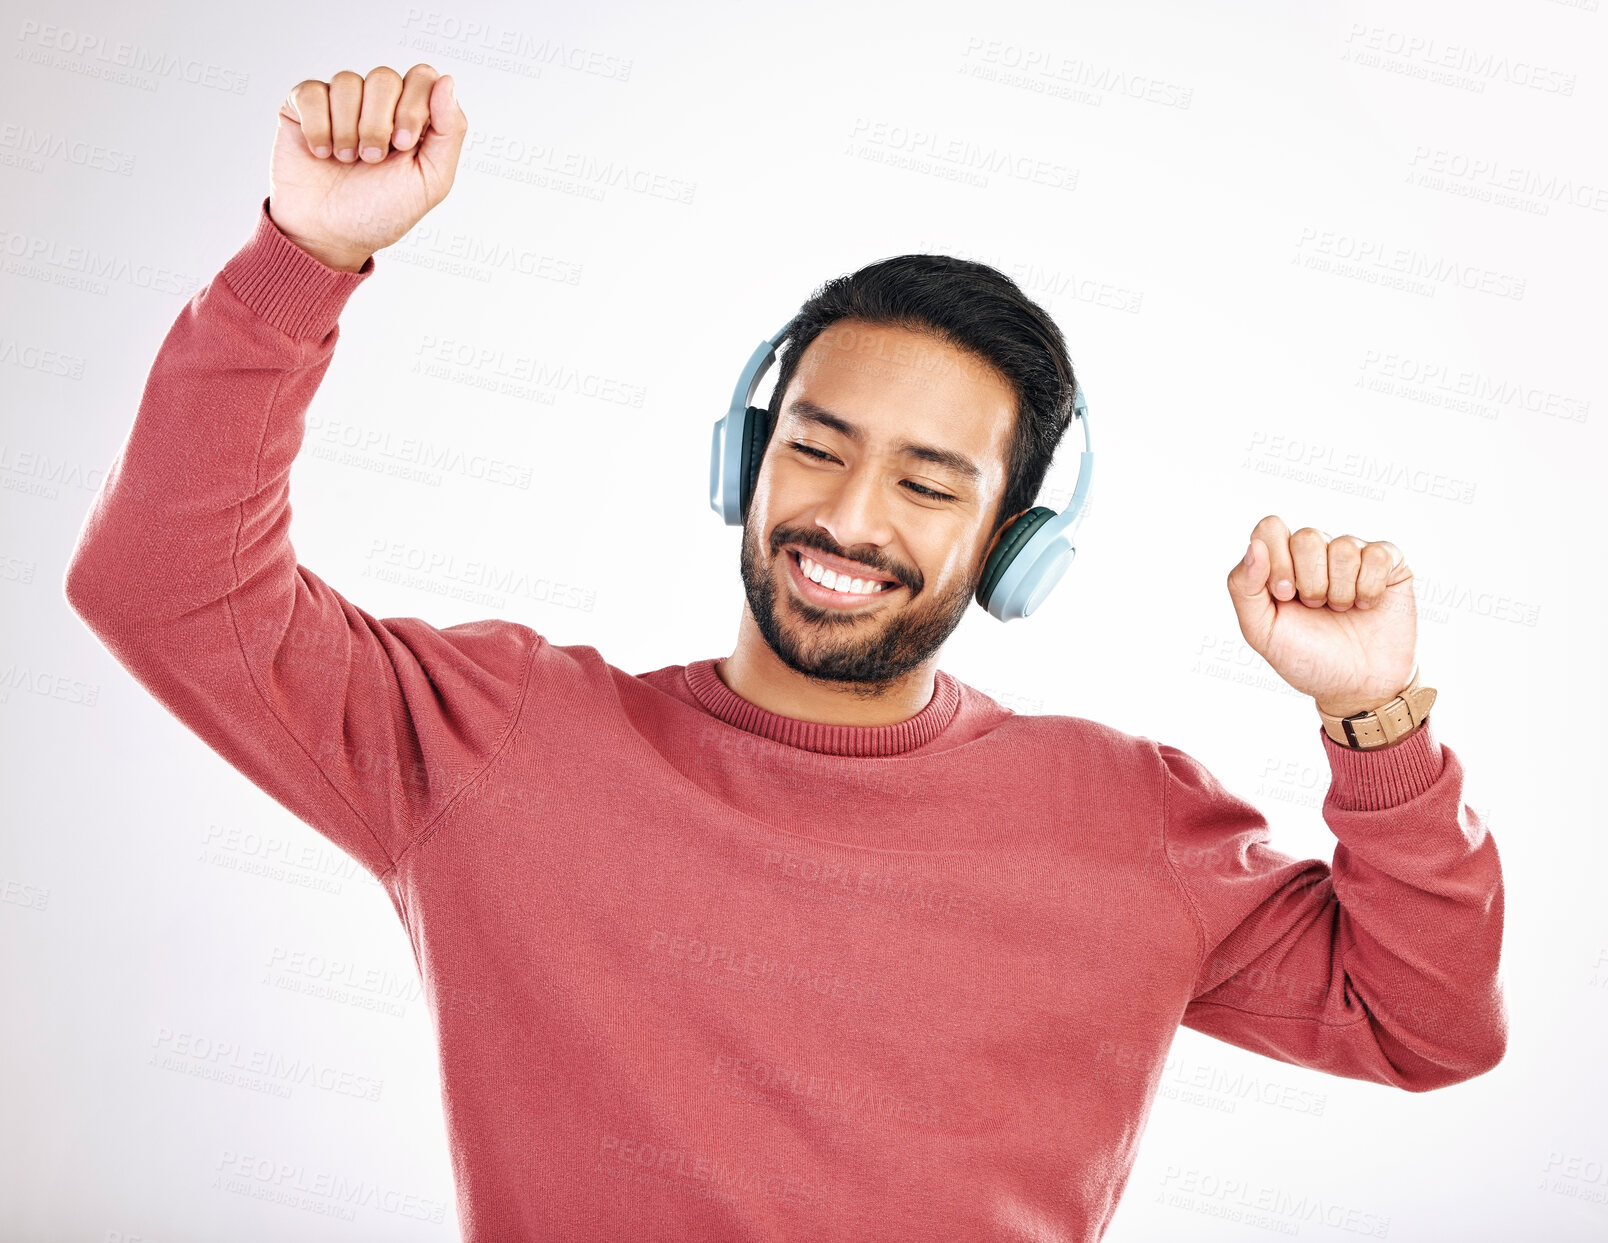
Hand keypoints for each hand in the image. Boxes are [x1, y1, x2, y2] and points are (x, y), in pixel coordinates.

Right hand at [268, 63, 467, 272]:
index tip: (403, 146)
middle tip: (372, 160)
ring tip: (346, 160)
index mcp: (411, 117)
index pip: (422, 77)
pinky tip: (321, 153)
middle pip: (384, 77)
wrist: (328, 236)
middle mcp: (376, 104)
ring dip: (348, 130)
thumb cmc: (380, 213)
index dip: (413, 107)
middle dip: (378, 124)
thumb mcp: (431, 181)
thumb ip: (449, 131)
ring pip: (347, 81)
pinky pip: (312, 92)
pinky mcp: (303, 106)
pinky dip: (318, 128)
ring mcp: (339, 103)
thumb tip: (447, 80)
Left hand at [1226, 515, 1417, 717]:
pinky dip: (1369, 588)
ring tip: (1341, 611)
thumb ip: (1243, 588)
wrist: (1357, 687)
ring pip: (1343, 546)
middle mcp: (1315, 552)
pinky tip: (1367, 606)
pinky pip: (1378, 554)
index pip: (1270, 527)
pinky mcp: (1389, 563)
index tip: (1285, 596)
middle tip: (1316, 608)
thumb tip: (1254, 546)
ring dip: (1340, 591)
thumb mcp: (1261, 631)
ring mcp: (1353, 554)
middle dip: (1310, 582)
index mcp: (1280, 562)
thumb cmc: (1307, 658)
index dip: (1277, 561)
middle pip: (1307, 536)